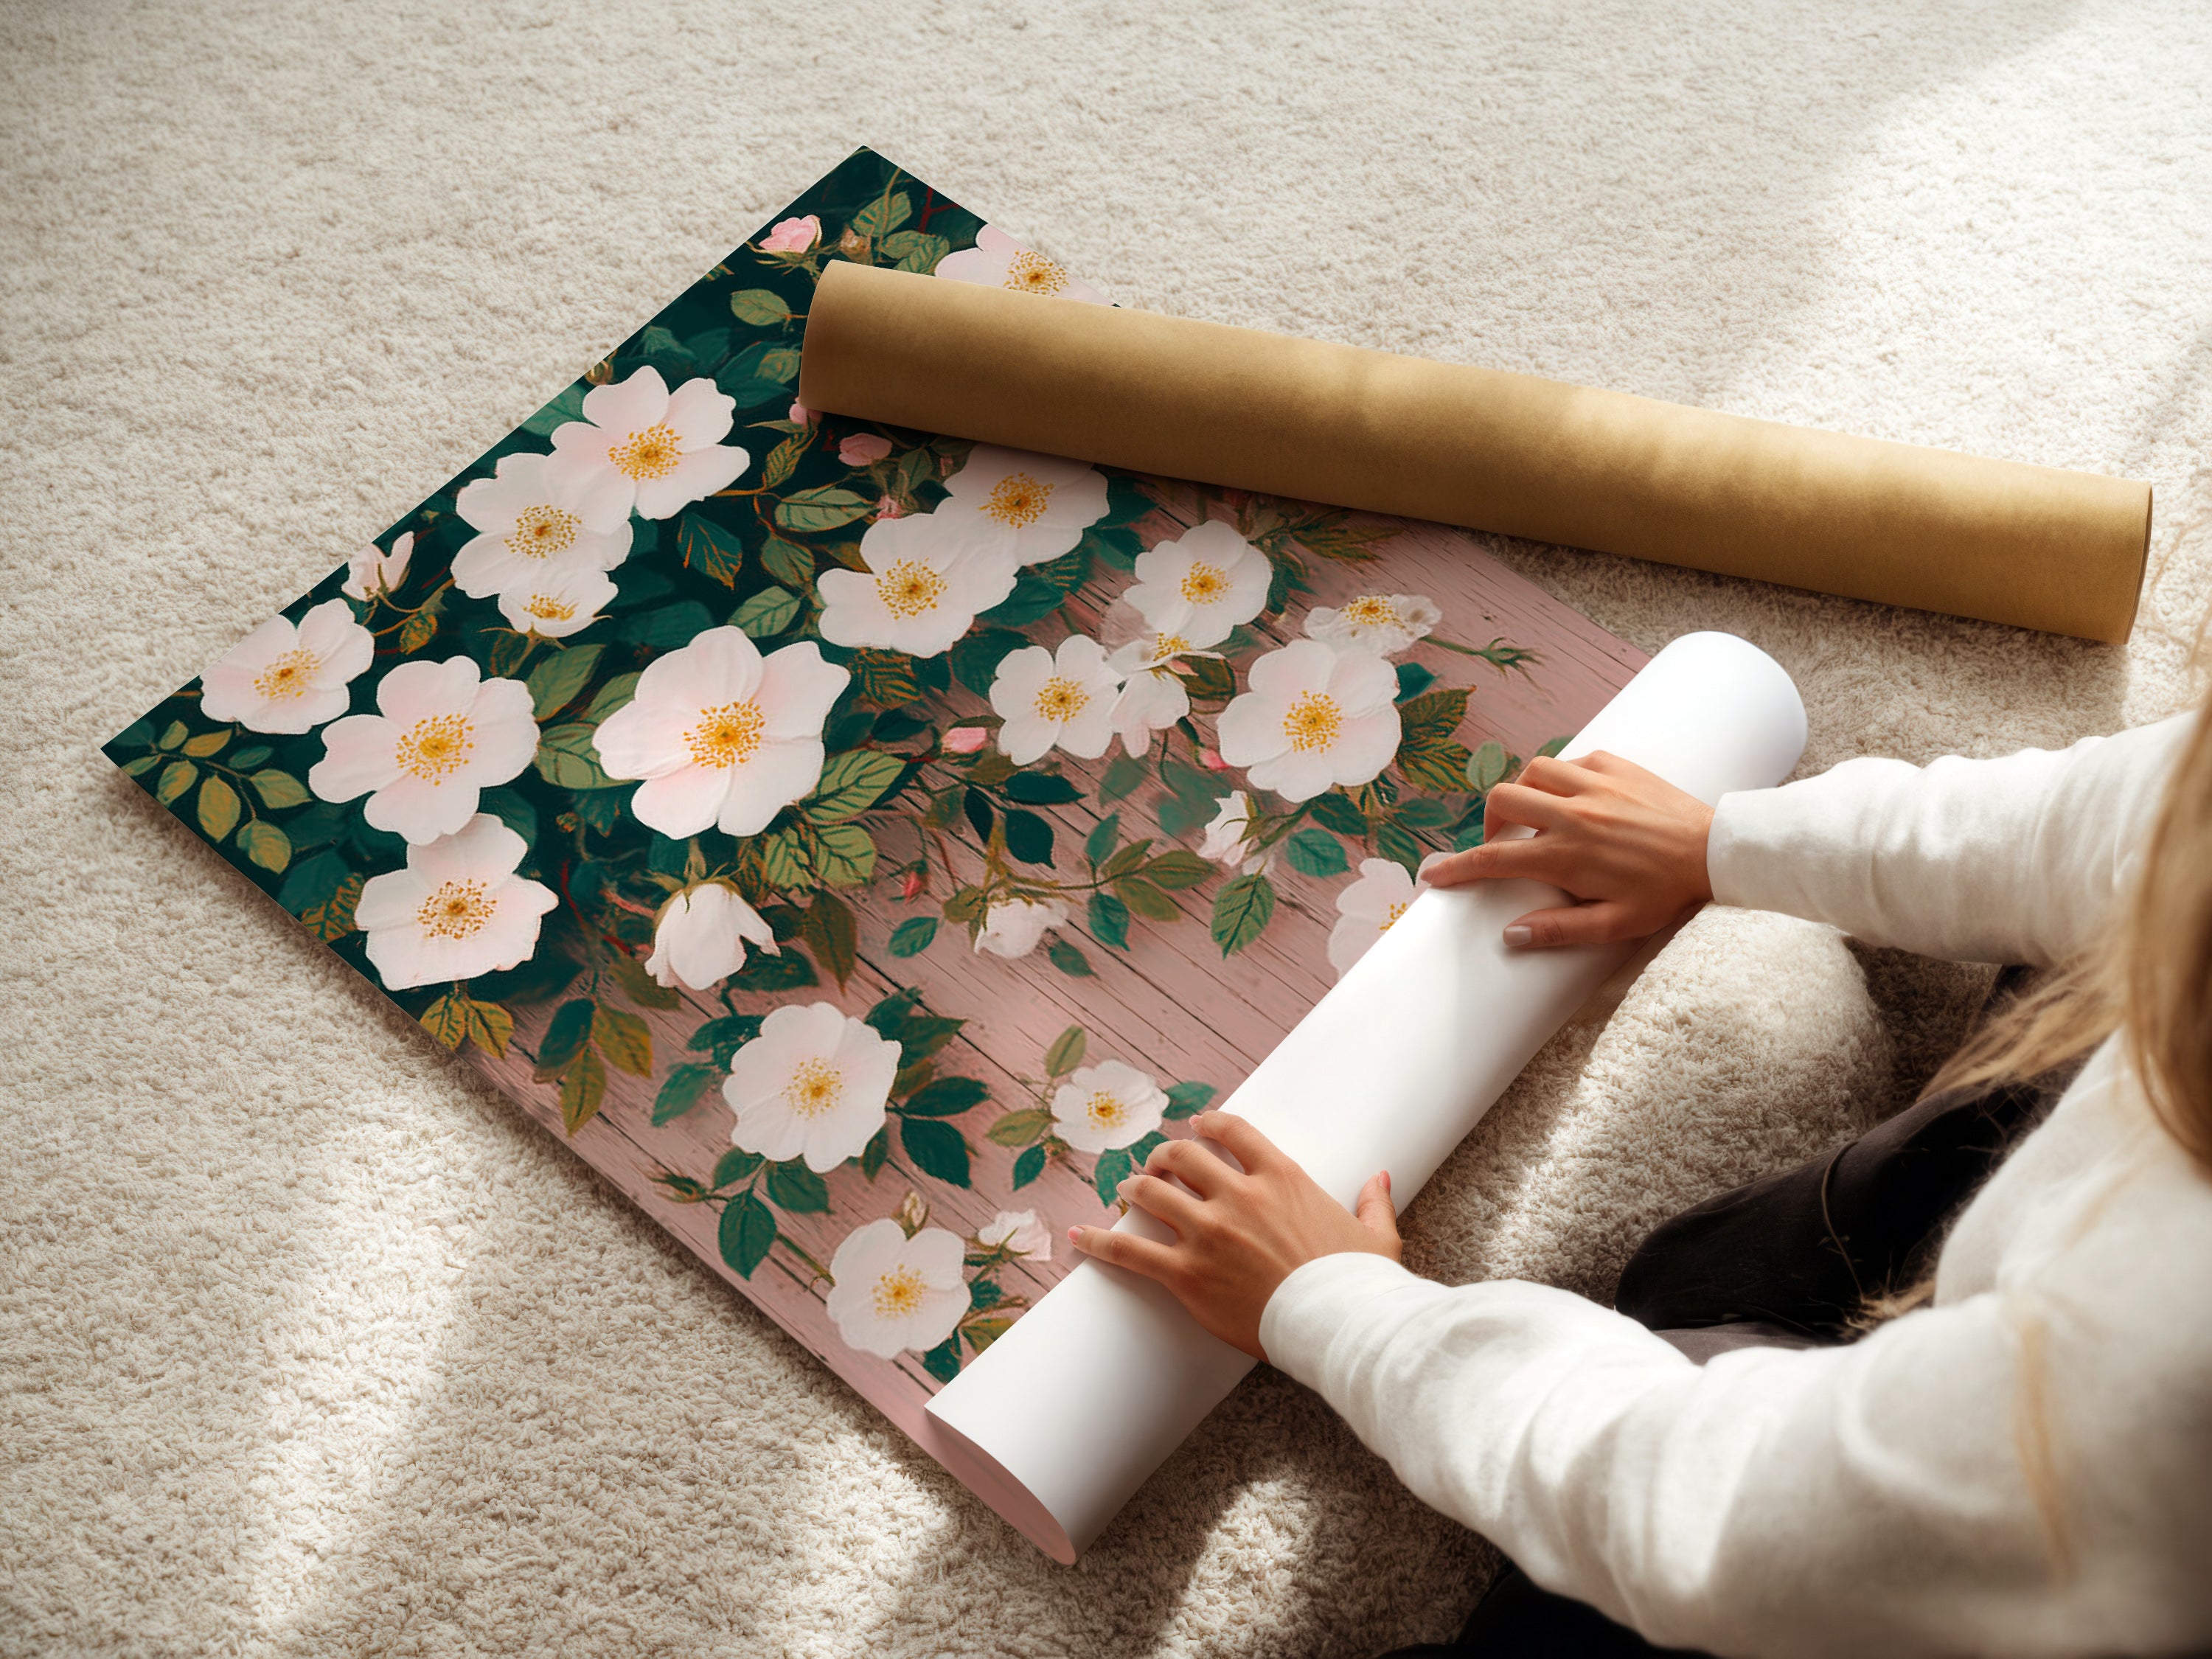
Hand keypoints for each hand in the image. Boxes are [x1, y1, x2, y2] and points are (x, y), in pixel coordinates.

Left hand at [1066, 1111, 1399, 1361]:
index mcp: (1281, 1178)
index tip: (1197, 1126)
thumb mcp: (1375, 1236)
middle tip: (1156, 1165)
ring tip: (1126, 1191)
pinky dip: (1100, 1242)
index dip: (1208, 1124)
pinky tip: (1079, 1237)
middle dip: (1164, 1156)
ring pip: (1152, 1193)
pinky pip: (1130, 1251)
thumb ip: (1373, 1201)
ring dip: (1134, 1189)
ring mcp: (1209, 1233)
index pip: (1232, 1131)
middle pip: (1182, 1156)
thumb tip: (1380, 1178)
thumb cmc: (1359, 1284)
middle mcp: (1239, 1196)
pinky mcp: (1187, 1274)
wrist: (1340, 1326)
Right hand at [1417, 750, 1713, 948]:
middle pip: (1502, 801)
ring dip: (1523, 793)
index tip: (1434, 876)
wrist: (1715, 851)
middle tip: (1501, 843)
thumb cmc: (1666, 893)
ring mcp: (1594, 784)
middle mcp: (1572, 813)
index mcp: (1566, 855)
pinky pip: (1571, 760)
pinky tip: (1574, 797)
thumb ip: (1560, 930)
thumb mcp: (1615, 925)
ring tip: (1535, 816)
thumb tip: (1510, 935)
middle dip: (1489, 822)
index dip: (1457, 868)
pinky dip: (1561, 777)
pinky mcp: (1615, 765)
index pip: (1494, 859)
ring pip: (1532, 771)